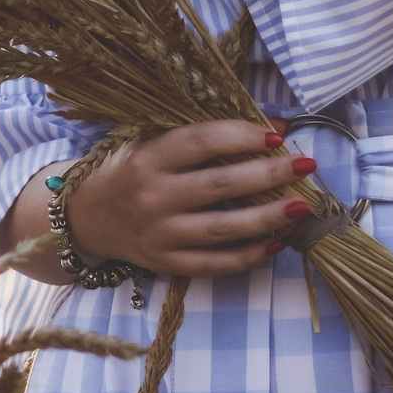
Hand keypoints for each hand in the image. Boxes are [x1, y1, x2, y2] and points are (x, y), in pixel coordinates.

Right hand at [0, 120, 319, 282]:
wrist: (87, 218)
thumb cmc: (129, 171)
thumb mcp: (150, 142)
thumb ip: (198, 137)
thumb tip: (266, 128)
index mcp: (148, 159)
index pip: (201, 142)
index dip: (242, 136)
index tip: (278, 134)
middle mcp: (153, 197)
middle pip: (220, 185)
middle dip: (269, 174)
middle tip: (306, 164)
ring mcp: (160, 235)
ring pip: (222, 228)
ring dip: (267, 218)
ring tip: (301, 208)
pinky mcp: (166, 264)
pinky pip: (214, 263)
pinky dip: (247, 256)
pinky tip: (276, 244)